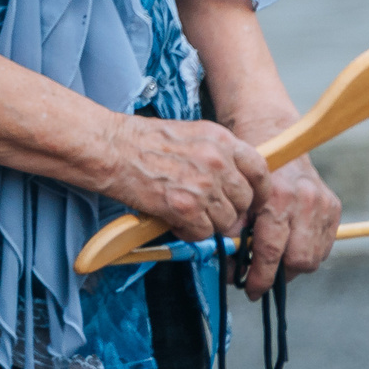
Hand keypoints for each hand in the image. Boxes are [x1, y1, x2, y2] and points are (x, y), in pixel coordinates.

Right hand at [93, 114, 266, 243]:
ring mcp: (204, 185)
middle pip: (244, 201)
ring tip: (184, 213)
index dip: (259, 191)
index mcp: (221, 139)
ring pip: (226, 221)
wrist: (108, 147)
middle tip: (207, 210)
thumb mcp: (189, 134)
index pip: (260, 170)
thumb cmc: (138, 140)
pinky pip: (203, 233)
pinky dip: (189, 232)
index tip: (252, 200)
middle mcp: (218, 161)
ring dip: (207, 223)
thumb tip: (231, 182)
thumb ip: (215, 155)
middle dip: (228, 211)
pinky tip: (173, 220)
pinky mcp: (186, 207)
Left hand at [234, 152, 339, 299]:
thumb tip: (230, 265)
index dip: (260, 277)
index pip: (272, 251)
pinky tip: (287, 245)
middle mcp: (306, 200)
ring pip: (313, 257)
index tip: (249, 290)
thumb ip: (234, 228)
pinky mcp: (334, 207)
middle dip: (277, 275)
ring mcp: (323, 204)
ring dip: (291, 266)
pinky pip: (323, 246)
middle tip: (258, 278)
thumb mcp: (234, 196)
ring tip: (271, 260)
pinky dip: (305, 252)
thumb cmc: (247, 170)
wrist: (274, 136)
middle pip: (299, 261)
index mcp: (277, 197)